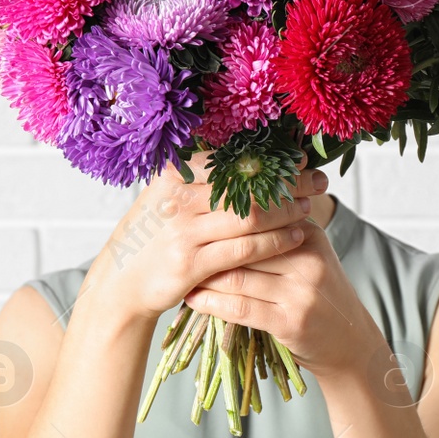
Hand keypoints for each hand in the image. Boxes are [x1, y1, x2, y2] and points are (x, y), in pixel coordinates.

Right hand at [85, 158, 328, 325]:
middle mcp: (178, 199)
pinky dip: (275, 241)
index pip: (233, 159)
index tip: (300, 156)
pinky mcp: (191, 264)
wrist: (121, 281)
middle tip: (318, 179)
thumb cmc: (152, 236)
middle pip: (247, 183)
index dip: (271, 157)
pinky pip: (245, 249)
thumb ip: (201, 178)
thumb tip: (249, 157)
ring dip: (286, 210)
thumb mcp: (167, 197)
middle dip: (288, 181)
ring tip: (310, 205)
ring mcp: (184, 232)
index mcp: (174, 174)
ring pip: (250, 216)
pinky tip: (296, 236)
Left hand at [182, 218, 387, 380]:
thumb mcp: (305, 255)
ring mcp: (301, 290)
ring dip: (202, 276)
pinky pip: (240, 307)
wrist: (350, 343)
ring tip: (179, 274)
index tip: (186, 217)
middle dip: (206, 246)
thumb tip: (218, 210)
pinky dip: (211, 303)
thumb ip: (273, 233)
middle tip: (174, 244)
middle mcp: (307, 256)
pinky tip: (193, 299)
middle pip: (242, 243)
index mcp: (308, 231)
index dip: (218, 216)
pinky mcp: (292, 321)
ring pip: (236, 276)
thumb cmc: (317, 295)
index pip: (255, 216)